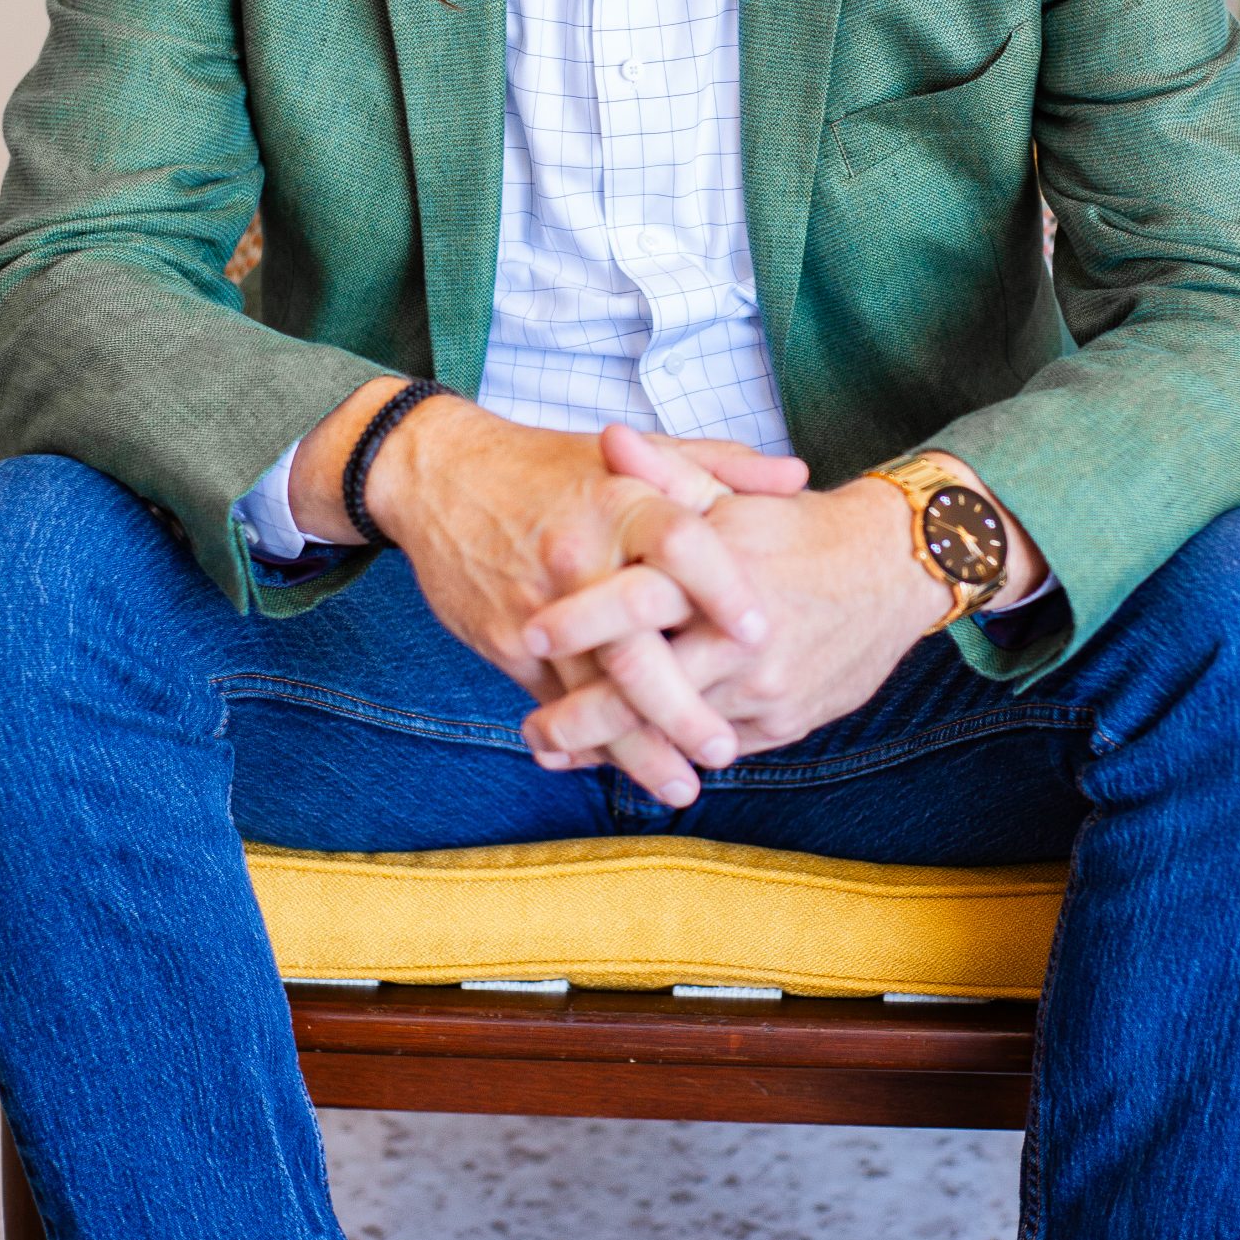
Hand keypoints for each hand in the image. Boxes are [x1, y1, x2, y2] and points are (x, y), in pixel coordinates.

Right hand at [286, 383, 806, 800]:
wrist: (442, 478)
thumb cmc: (554, 467)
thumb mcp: (634, 455)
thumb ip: (719, 467)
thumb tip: (797, 476)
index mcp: (621, 501)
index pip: (681, 544)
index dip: (722, 589)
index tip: (758, 633)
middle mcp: (579, 556)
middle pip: (634, 642)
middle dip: (680, 706)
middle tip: (725, 747)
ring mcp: (539, 607)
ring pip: (592, 691)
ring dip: (636, 748)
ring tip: (683, 784)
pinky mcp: (507, 642)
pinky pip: (556, 701)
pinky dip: (589, 740)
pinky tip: (625, 766)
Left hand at [519, 430, 1045, 768]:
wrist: (893, 571)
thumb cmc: (798, 528)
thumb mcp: (732, 496)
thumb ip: (667, 473)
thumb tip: (608, 437)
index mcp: (724, 572)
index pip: (640, 600)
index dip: (581, 619)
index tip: (530, 632)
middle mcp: (744, 639)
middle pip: (649, 690)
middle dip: (582, 718)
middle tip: (530, 732)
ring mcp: (766, 688)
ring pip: (677, 733)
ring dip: (614, 750)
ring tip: (558, 752)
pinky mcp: (784, 722)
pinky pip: (714, 746)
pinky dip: (667, 753)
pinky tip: (624, 758)